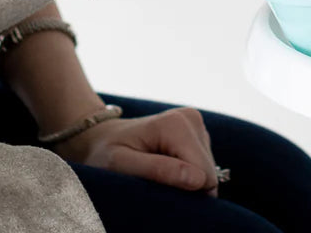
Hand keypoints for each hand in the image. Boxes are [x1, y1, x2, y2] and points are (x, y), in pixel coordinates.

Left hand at [52, 106, 219, 195]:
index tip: (156, 192)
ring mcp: (195, 123)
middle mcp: (191, 118)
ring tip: (157, 175)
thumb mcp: (121, 165)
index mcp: (176, 124)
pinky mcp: (196, 131)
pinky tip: (166, 168)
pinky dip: (187, 174)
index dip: (185, 193)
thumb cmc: (105, 154)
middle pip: (208, 172)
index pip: (203, 174)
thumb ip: (158, 171)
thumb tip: (197, 180)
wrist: (101, 137)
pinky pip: (203, 165)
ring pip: (208, 170)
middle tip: (154, 186)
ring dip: (186, 181)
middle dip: (187, 187)